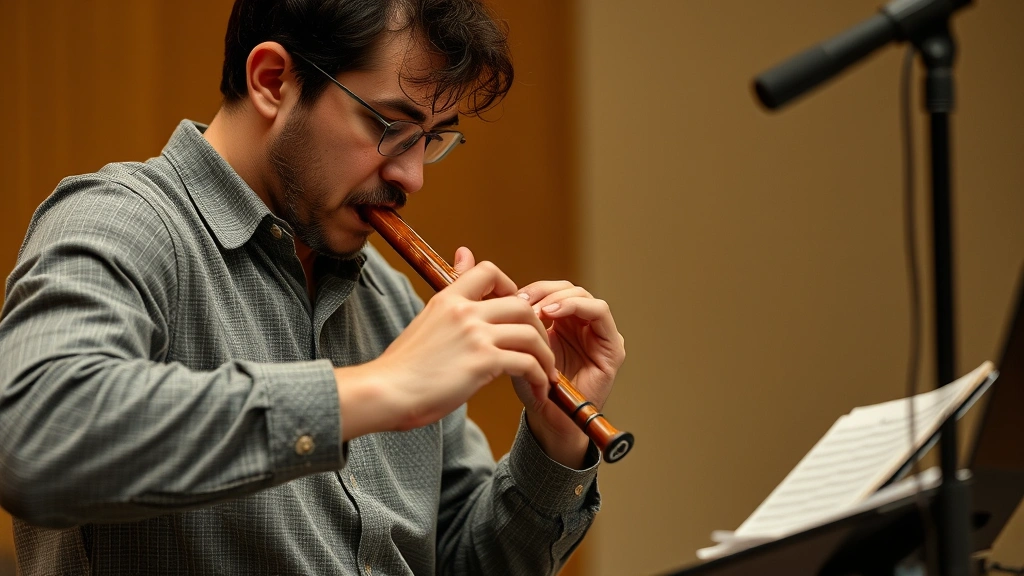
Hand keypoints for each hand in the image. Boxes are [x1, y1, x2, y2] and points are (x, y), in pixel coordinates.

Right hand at [335, 248, 557, 439]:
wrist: (385, 391)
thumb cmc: (402, 366)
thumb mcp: (425, 321)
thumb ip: (450, 300)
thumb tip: (462, 255)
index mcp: (448, 299)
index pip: (488, 271)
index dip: (510, 287)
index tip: (515, 310)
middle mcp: (464, 311)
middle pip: (522, 305)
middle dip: (538, 327)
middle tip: (539, 349)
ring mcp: (475, 335)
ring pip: (531, 334)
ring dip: (545, 356)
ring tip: (546, 374)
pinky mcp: (483, 362)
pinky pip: (527, 363)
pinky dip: (538, 377)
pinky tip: (537, 390)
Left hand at [452, 249, 625, 467]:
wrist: (546, 422)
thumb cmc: (523, 384)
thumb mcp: (502, 338)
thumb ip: (487, 299)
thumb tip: (462, 252)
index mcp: (557, 321)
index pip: (546, 289)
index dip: (527, 289)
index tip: (506, 297)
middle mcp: (579, 324)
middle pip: (564, 287)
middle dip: (542, 292)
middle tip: (521, 302)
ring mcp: (597, 333)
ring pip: (582, 295)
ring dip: (558, 297)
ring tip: (537, 310)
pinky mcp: (612, 346)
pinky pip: (600, 313)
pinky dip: (578, 307)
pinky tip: (553, 314)